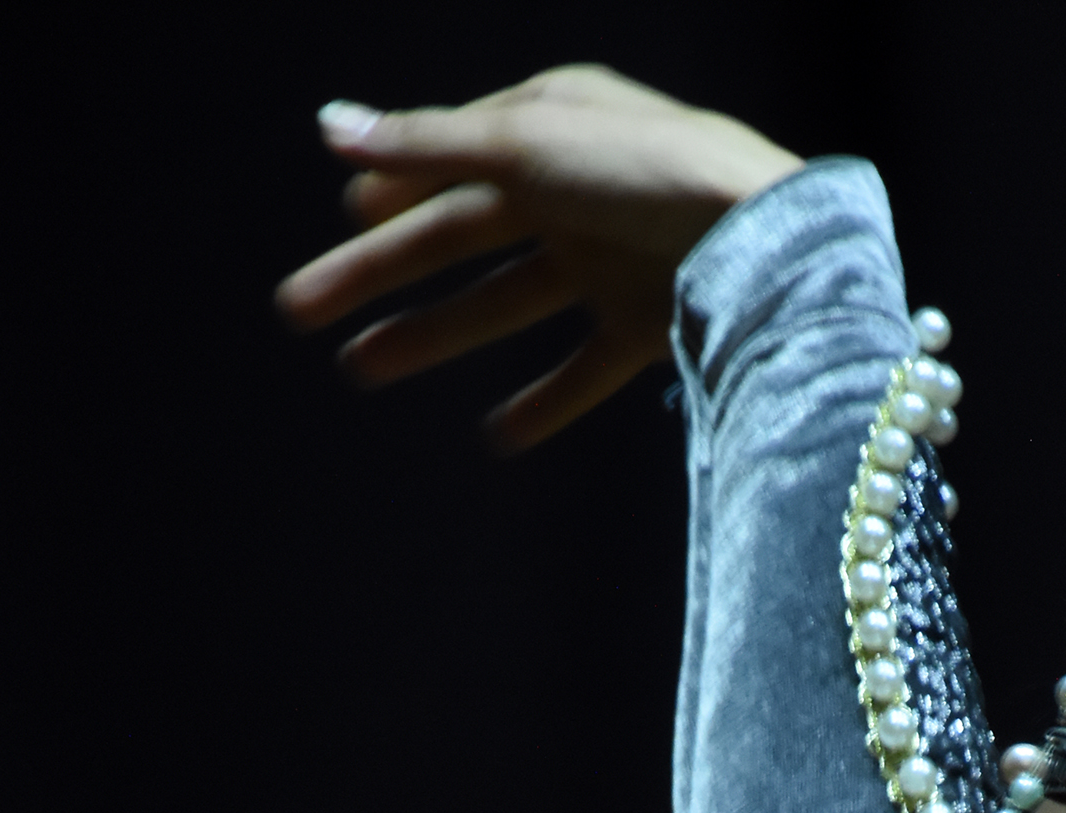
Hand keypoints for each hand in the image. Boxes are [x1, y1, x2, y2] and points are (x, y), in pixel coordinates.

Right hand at [274, 67, 801, 452]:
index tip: (341, 219)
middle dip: (381, 271)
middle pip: (461, 234)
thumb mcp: (523, 146)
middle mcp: (582, 189)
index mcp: (555, 125)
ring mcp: (617, 259)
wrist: (765, 244)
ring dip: (434, 333)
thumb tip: (328, 126)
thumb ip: (424, 146)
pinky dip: (544, 400)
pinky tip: (498, 435)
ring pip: (506, 302)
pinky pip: (585, 368)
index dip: (395, 188)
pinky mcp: (652, 324)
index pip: (454, 157)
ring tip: (360, 370)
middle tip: (300, 311)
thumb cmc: (647, 171)